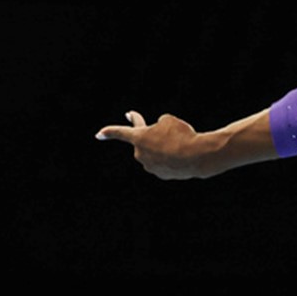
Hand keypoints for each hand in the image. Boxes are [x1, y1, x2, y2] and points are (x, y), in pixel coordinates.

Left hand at [96, 110, 214, 179]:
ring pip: (157, 152)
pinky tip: (185, 155)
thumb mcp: (169, 120)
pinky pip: (166, 161)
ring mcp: (151, 167)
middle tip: (169, 133)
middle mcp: (140, 154)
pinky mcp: (163, 175)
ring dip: (167, 147)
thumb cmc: (182, 134)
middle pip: (145, 141)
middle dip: (155, 137)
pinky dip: (174, 157)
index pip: (120, 133)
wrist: (198, 156)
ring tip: (181, 144)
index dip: (109, 132)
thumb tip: (159, 137)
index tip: (98, 134)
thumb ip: (159, 126)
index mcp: (138, 138)